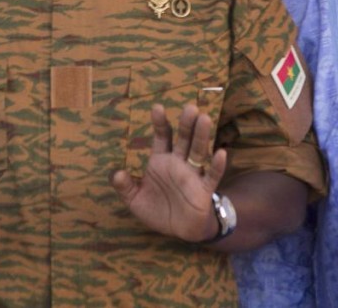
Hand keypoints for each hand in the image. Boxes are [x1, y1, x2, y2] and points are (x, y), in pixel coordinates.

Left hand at [111, 104, 226, 241]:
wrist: (180, 230)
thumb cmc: (158, 210)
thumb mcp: (135, 200)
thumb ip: (125, 187)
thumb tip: (116, 174)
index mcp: (161, 161)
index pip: (162, 137)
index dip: (160, 123)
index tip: (158, 108)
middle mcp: (178, 163)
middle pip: (183, 139)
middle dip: (185, 124)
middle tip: (189, 107)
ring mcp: (192, 174)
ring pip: (198, 151)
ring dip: (201, 136)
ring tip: (204, 119)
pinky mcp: (204, 189)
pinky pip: (212, 176)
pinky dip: (216, 166)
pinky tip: (220, 153)